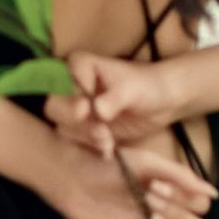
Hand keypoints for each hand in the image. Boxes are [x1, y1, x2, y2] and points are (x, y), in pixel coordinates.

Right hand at [42, 48, 184, 158]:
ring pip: (65, 127)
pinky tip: (109, 152)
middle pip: (55, 107)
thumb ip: (113, 99)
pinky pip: (77, 140)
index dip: (69, 98)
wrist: (163, 102)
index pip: (60, 83)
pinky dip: (91, 147)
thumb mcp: (131, 89)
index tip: (86, 108)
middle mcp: (71, 86)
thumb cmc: (148, 86)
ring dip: (86, 138)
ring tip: (109, 143)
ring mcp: (76, 109)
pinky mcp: (84, 128)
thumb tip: (97, 111)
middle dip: (77, 123)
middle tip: (102, 132)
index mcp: (79, 66)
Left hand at [45, 132, 216, 218]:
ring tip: (151, 218)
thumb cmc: (109, 165)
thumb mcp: (147, 162)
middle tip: (149, 198)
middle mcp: (166, 215)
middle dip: (179, 215)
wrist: (73, 177)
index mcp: (172, 194)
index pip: (200, 207)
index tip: (158, 186)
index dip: (187, 200)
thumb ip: (180, 175)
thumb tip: (213, 194)